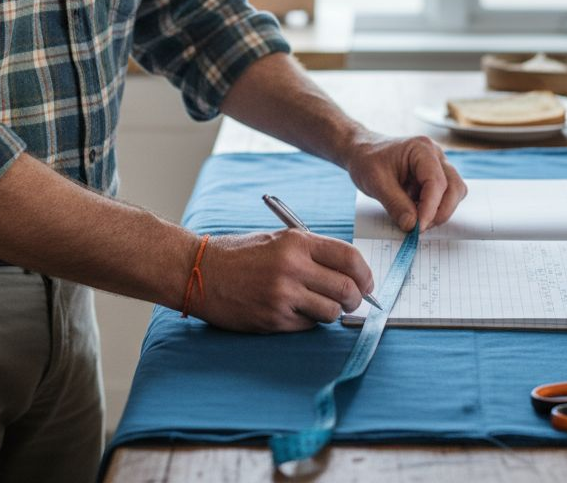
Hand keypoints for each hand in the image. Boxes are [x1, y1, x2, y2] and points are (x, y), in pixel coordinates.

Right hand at [192, 229, 375, 332]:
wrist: (199, 272)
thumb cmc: (240, 255)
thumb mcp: (278, 240)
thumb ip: (313, 253)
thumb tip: (351, 273)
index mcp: (296, 242)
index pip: (350, 258)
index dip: (365, 274)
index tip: (367, 283)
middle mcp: (292, 267)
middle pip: (347, 289)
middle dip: (356, 299)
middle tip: (352, 301)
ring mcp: (282, 295)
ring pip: (331, 312)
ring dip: (333, 313)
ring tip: (320, 306)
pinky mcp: (273, 319)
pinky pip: (309, 325)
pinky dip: (309, 321)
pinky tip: (295, 311)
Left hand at [344, 131, 467, 231]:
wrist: (362, 152)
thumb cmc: (367, 160)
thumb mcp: (376, 182)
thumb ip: (395, 204)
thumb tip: (411, 226)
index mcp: (422, 149)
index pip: (436, 182)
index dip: (430, 208)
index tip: (418, 228)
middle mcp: (436, 155)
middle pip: (454, 187)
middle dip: (440, 212)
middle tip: (419, 228)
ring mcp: (439, 166)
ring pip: (455, 192)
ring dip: (440, 211)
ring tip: (416, 219)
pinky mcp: (436, 177)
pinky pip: (446, 195)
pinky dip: (434, 208)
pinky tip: (416, 211)